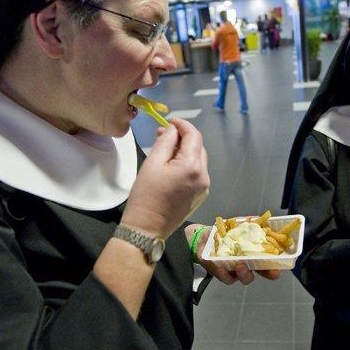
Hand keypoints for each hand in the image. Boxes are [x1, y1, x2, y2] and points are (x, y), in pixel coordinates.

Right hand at [122, 119, 209, 237]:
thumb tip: (172, 129)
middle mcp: (204, 176)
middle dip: (183, 138)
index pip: (194, 135)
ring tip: (165, 150)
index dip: (182, 125)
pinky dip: (187, 165)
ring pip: (199, 159)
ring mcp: (204, 187)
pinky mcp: (200, 195)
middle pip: (198, 147)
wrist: (147, 228)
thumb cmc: (146, 195)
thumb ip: (165, 141)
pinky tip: (172, 167)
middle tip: (163, 135)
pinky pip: (197, 173)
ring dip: (185, 151)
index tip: (169, 121)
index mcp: (192, 166)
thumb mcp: (152, 163)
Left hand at [188, 225, 280, 284]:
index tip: (280, 266)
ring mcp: (236, 270)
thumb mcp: (238, 225)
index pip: (269, 261)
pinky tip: (221, 266)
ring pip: (245, 278)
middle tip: (271, 271)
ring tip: (240, 264)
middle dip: (267, 273)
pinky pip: (226, 277)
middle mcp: (248, 263)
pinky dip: (224, 273)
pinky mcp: (222, 273)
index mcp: (255, 253)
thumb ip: (251, 223)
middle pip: (262, 273)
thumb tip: (265, 219)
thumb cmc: (224, 233)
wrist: (204, 238)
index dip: (276, 265)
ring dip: (245, 273)